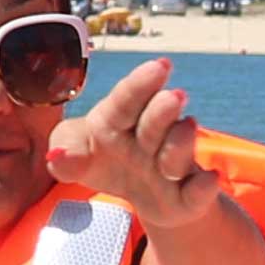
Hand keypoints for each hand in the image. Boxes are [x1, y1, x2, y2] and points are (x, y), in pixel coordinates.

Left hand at [50, 61, 228, 226]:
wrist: (143, 198)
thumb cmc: (108, 162)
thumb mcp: (78, 155)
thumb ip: (66, 149)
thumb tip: (56, 157)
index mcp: (119, 119)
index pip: (127, 99)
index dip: (142, 83)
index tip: (160, 66)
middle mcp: (151, 136)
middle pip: (156, 119)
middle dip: (162, 110)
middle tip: (172, 98)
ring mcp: (173, 165)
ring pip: (180, 151)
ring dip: (179, 145)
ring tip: (178, 145)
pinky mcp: (189, 196)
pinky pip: (200, 190)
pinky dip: (204, 186)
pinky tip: (208, 179)